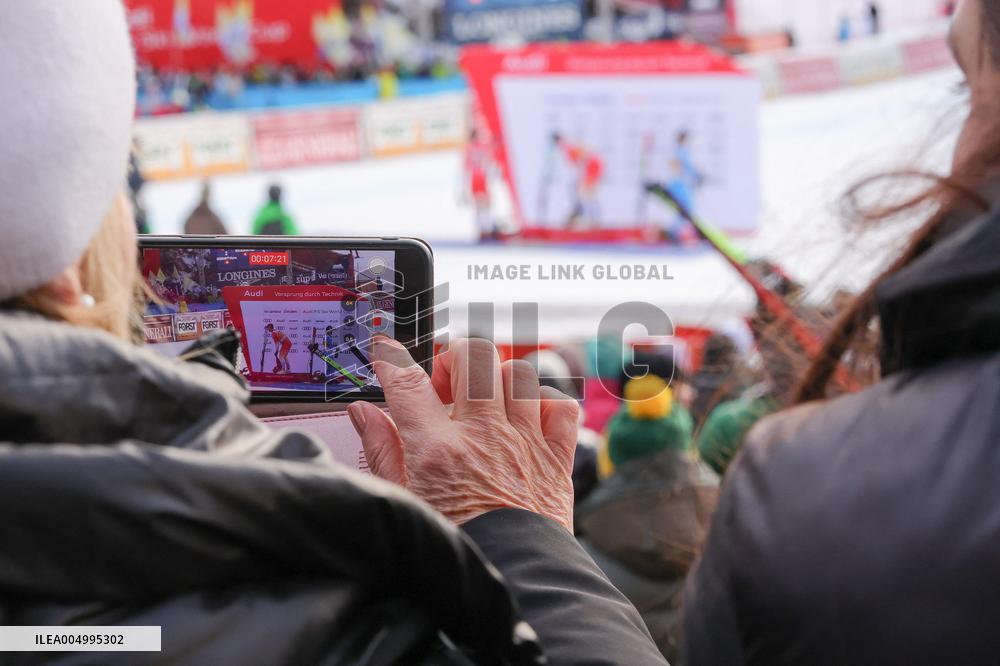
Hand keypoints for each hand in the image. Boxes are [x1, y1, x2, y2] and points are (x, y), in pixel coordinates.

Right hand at [347, 337, 578, 531]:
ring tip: (484, 401)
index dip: (392, 358)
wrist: (511, 582)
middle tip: (444, 385)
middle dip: (454, 358)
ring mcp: (524, 442)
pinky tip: (525, 417)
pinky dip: (544, 401)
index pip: (408, 381)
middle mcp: (484, 436)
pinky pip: (560, 405)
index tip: (387, 352)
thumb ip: (383, 450)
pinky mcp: (555, 457)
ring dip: (497, 377)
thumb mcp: (404, 501)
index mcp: (438, 449)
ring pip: (518, 373)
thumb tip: (364, 414)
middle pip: (474, 358)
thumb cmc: (455, 547)